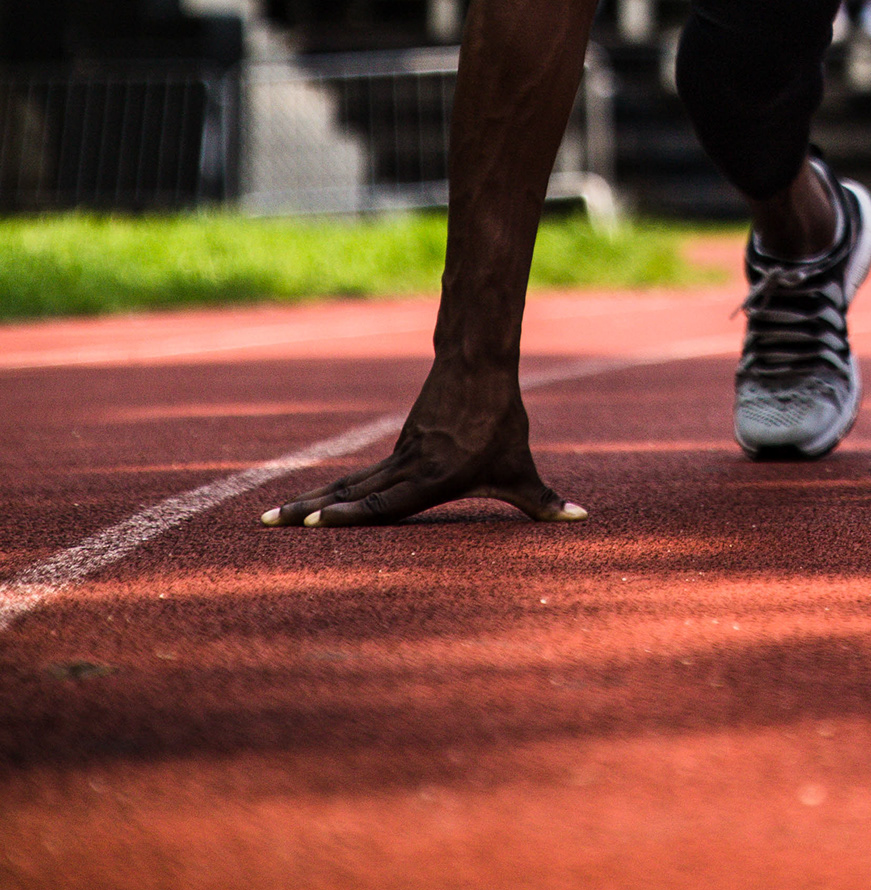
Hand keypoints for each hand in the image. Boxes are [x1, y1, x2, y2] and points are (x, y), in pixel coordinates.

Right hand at [261, 362, 586, 529]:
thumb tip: (582, 520)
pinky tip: (309, 504)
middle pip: (350, 491)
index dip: (351, 513)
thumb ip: (544, 501)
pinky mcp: (396, 447)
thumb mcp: (521, 467)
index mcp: (432, 477)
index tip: (316, 522)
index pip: (385, 501)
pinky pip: (357, 473)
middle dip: (309, 512)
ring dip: (310, 500)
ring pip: (347, 480)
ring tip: (271, 519)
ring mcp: (396, 455)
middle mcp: (406, 466)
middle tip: (267, 525)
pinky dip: (330, 490)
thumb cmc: (501, 420)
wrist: (479, 364)